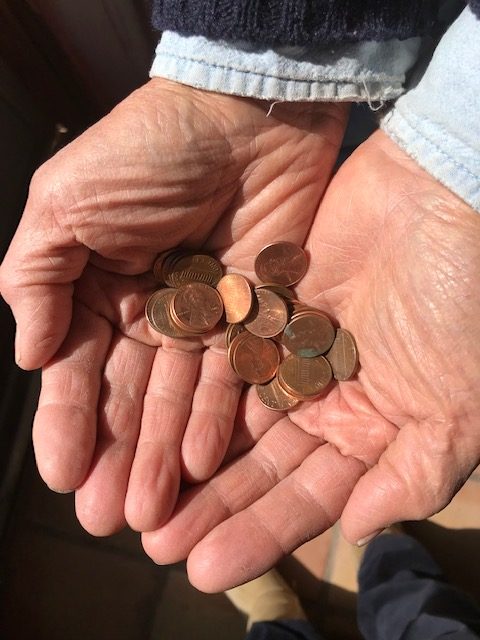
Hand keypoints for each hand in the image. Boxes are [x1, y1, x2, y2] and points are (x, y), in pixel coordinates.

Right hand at [0, 78, 347, 534]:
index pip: (78, 368)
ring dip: (166, 454)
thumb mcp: (65, 203)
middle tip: (109, 518)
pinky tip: (204, 463)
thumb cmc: (147, 148)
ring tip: (155, 511)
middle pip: (132, 397)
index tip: (62, 475)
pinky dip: (220, 419)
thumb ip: (37, 278)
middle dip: (119, 456)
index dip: (68, 423)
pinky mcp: (256, 317)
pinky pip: (235, 378)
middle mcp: (150, 312)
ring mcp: (205, 319)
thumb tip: (31, 358)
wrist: (244, 116)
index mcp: (98, 288)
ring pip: (182, 399)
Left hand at [142, 130, 479, 591]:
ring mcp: (292, 352)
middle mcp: (327, 398)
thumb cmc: (462, 304)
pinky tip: (149, 419)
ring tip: (139, 493)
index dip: (257, 532)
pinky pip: (221, 356)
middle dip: (210, 505)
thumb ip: (412, 476)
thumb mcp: (456, 407)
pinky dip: (189, 388)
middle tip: (155, 543)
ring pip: (231, 415)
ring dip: (186, 454)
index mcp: (372, 429)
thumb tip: (359, 530)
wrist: (441, 201)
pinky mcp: (265, 308)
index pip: (306, 496)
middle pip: (258, 463)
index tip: (203, 569)